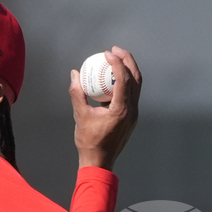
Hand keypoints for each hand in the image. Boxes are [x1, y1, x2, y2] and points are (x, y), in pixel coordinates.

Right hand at [69, 46, 141, 170]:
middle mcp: (132, 110)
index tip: (106, 54)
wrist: (99, 161)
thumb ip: (77, 93)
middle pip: (136, 78)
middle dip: (127, 61)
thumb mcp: (80, 116)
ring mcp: (134, 113)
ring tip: (115, 60)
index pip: (123, 79)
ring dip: (128, 70)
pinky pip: (131, 94)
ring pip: (136, 85)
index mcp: (121, 109)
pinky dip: (125, 82)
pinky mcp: (131, 116)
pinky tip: (112, 79)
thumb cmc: (89, 141)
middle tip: (114, 51)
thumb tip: (75, 74)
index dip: (116, 63)